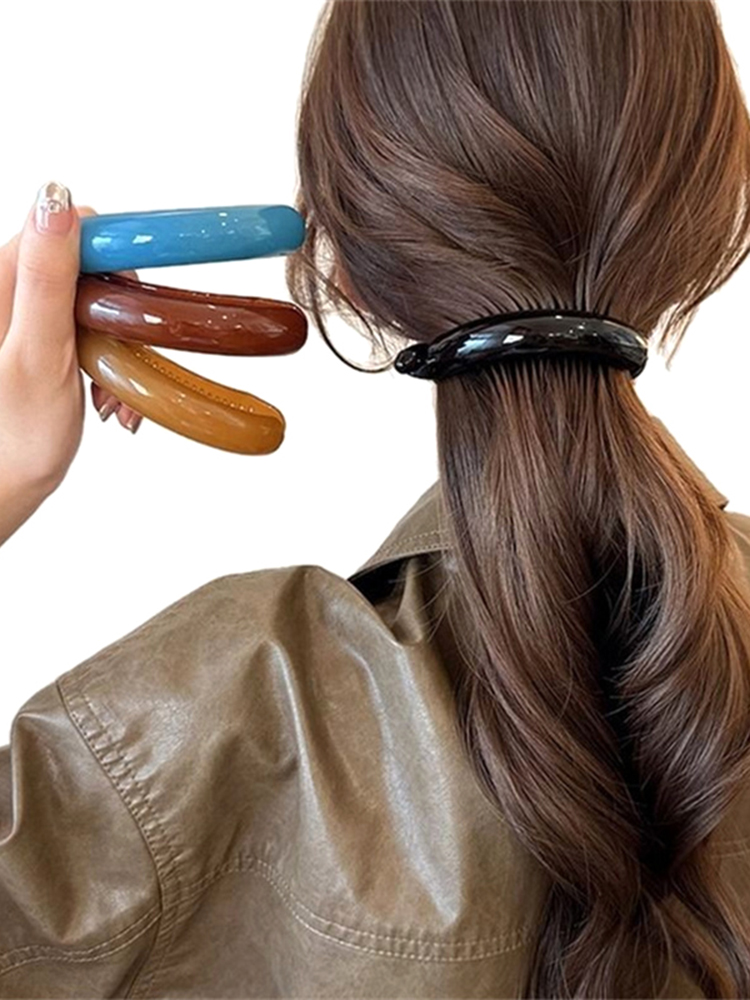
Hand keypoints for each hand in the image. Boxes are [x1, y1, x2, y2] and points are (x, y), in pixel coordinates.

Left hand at [0, 184, 142, 498]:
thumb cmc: (13, 437)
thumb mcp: (38, 351)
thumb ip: (47, 275)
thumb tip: (56, 202)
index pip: (63, 228)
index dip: (110, 256)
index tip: (135, 298)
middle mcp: (5, 292)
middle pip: (82, 266)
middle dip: (116, 311)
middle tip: (122, 356)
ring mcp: (20, 318)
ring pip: (87, 302)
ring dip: (115, 343)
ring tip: (112, 389)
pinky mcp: (35, 341)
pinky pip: (82, 331)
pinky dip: (104, 360)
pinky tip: (104, 392)